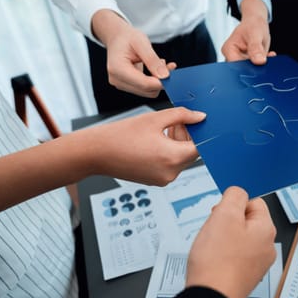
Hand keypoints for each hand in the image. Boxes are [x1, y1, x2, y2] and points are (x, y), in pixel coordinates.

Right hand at [73, 107, 205, 184]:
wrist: (96, 153)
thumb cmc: (121, 135)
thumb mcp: (155, 119)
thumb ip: (182, 116)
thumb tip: (200, 117)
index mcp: (172, 158)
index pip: (200, 147)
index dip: (199, 133)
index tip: (193, 122)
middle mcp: (170, 173)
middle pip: (191, 154)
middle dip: (187, 137)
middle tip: (175, 122)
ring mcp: (163, 180)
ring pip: (180, 159)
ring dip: (177, 144)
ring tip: (161, 130)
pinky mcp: (155, 181)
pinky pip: (170, 165)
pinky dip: (168, 153)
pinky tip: (155, 141)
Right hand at [91, 9, 176, 97]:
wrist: (117, 38)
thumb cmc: (127, 38)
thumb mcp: (141, 43)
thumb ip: (153, 60)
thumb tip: (165, 76)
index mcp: (117, 69)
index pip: (144, 84)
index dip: (161, 82)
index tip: (171, 73)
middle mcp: (117, 80)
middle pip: (147, 90)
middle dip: (161, 80)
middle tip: (167, 65)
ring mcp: (121, 84)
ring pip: (148, 92)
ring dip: (158, 80)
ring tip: (160, 64)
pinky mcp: (127, 86)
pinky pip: (145, 89)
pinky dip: (154, 81)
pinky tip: (156, 69)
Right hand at [185, 186, 276, 297]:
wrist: (210, 297)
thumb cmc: (217, 260)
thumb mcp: (225, 214)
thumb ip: (234, 195)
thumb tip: (238, 192)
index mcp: (266, 229)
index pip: (254, 201)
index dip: (233, 204)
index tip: (222, 213)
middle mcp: (266, 247)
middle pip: (245, 220)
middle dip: (226, 222)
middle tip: (214, 232)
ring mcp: (256, 263)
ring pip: (238, 238)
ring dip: (223, 238)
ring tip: (212, 248)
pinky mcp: (244, 275)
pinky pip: (233, 255)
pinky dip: (222, 255)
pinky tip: (213, 261)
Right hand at [221, 0, 275, 64]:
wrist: (257, 23)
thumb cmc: (253, 25)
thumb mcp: (255, 34)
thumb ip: (256, 48)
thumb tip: (259, 61)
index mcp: (228, 49)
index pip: (236, 65)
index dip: (248, 67)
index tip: (259, 63)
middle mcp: (232, 57)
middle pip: (243, 69)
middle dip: (255, 66)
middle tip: (265, 58)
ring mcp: (240, 61)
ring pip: (251, 70)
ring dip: (261, 65)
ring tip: (267, 54)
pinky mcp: (248, 63)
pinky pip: (256, 68)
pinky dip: (264, 63)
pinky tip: (268, 55)